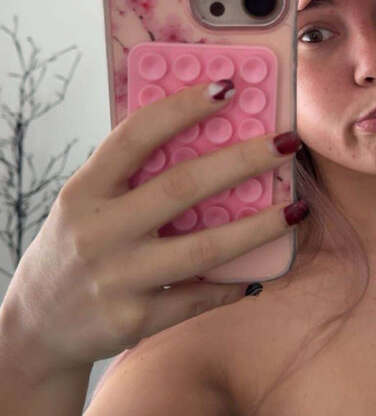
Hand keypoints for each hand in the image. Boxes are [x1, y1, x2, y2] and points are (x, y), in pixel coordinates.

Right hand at [2, 86, 304, 374]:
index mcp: (84, 191)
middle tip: (286, 144)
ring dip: (258, 228)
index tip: (228, 88)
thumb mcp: (85, 204)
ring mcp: (117, 277)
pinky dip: (232, 285)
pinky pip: (198, 297)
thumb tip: (204, 137)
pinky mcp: (134, 318)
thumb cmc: (77, 248)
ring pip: (202, 249)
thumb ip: (129, 176)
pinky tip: (259, 274)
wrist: (39, 326)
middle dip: (242, 162)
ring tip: (296, 210)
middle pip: (181, 188)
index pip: (135, 137)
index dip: (181, 109)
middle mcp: (98, 231)